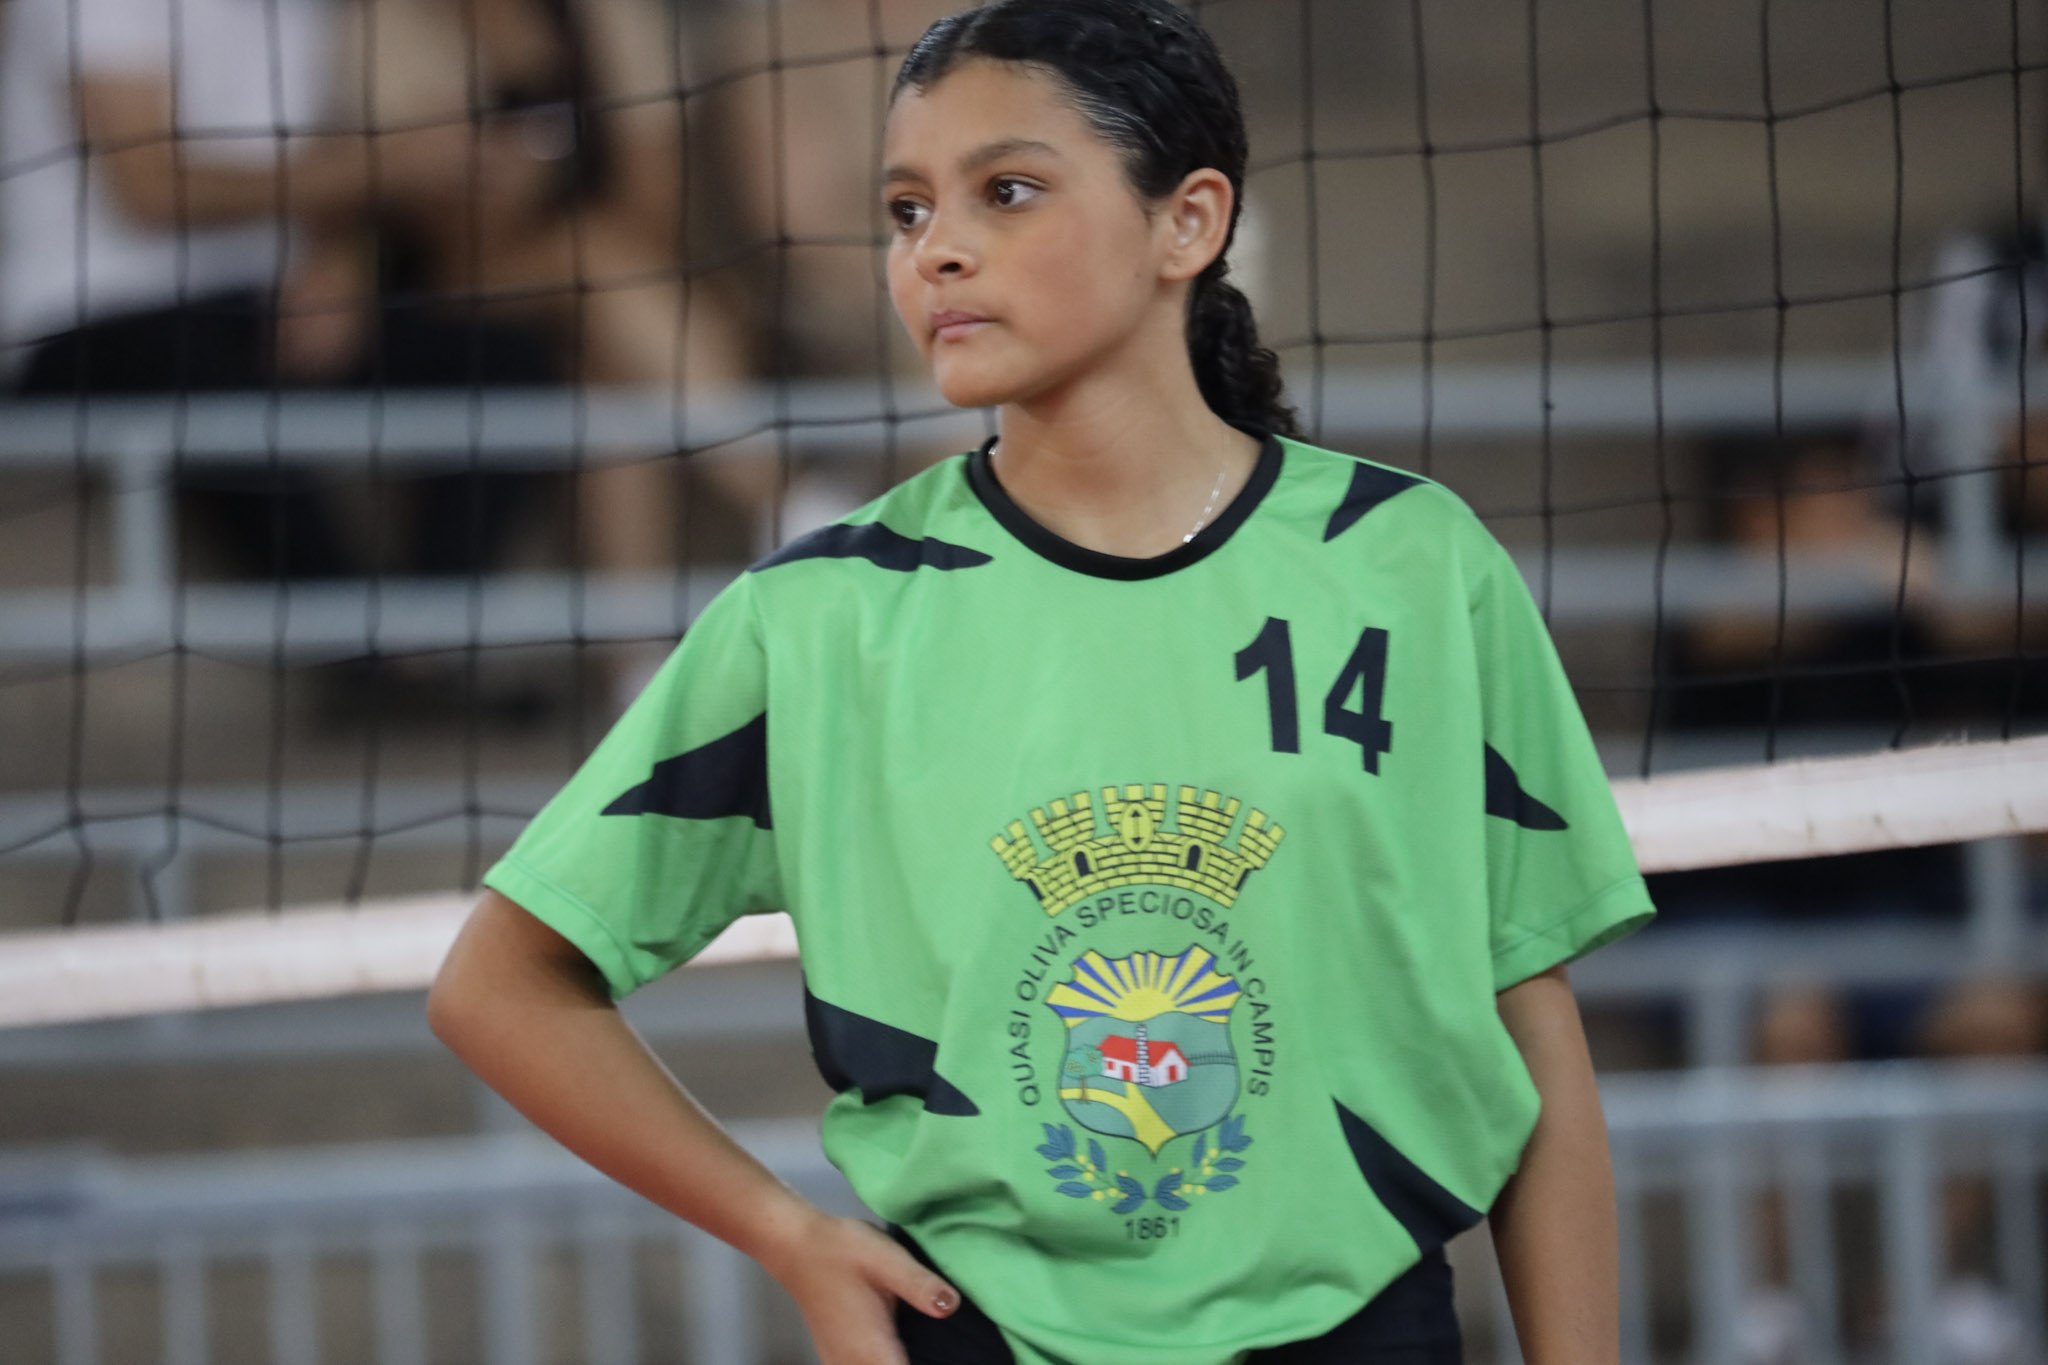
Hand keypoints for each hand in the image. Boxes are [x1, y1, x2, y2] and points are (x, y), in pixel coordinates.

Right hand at [761, 1213, 959, 1364]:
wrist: (796, 1246)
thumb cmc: (842, 1252)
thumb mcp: (888, 1260)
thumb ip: (920, 1286)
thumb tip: (952, 1307)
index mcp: (873, 1350)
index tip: (956, 1359)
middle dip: (917, 1362)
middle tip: (942, 1351)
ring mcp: (841, 1363)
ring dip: (898, 1363)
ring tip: (922, 1349)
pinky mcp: (836, 1356)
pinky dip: (884, 1363)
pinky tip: (898, 1350)